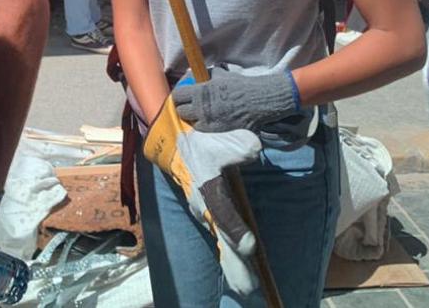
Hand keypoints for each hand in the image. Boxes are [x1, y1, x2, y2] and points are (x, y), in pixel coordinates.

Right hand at [144, 97, 261, 294]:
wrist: (173, 146)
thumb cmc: (196, 144)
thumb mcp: (214, 140)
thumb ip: (236, 144)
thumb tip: (255, 148)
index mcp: (206, 191)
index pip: (222, 213)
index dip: (235, 229)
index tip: (249, 246)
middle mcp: (204, 207)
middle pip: (222, 238)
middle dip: (234, 264)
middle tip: (248, 288)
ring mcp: (204, 213)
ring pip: (221, 242)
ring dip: (233, 265)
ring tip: (246, 288)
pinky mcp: (208, 214)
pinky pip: (221, 238)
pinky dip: (229, 257)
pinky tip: (239, 272)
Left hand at [172, 70, 298, 132]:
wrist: (257, 101)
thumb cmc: (240, 85)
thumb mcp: (221, 75)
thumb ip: (208, 75)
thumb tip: (198, 73)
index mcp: (201, 92)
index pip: (178, 96)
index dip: (179, 96)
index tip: (182, 96)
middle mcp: (202, 108)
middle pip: (181, 111)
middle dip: (184, 108)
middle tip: (190, 106)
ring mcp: (209, 122)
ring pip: (191, 123)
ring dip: (194, 119)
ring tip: (201, 115)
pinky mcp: (217, 132)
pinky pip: (204, 131)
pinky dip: (205, 127)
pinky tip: (211, 122)